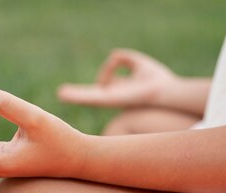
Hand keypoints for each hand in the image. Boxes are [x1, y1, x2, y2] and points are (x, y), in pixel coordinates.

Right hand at [57, 48, 177, 107]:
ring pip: (89, 98)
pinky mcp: (111, 100)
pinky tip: (64, 94)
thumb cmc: (155, 78)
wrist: (165, 91)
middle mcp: (113, 97)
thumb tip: (110, 61)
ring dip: (75, 96)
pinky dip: (79, 96)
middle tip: (62, 93)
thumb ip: (120, 58)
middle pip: (92, 95)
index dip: (94, 87)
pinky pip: (92, 97)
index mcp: (119, 89)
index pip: (102, 89)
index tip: (86, 89)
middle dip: (78, 95)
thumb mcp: (136, 61)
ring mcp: (111, 100)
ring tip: (60, 94)